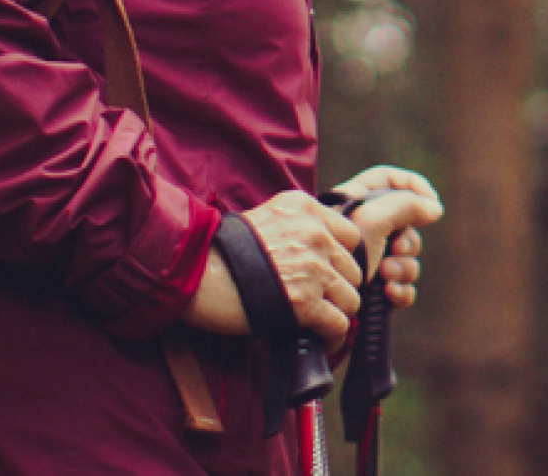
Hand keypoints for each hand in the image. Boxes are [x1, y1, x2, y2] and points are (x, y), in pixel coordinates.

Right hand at [184, 189, 370, 341]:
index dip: (340, 259)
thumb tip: (322, 256)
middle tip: (320, 302)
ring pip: (350, 299)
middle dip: (338, 289)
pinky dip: (331, 338)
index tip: (329, 274)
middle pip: (353, 270)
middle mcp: (314, 234)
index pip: (350, 236)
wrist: (194, 273)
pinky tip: (318, 339)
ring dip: (336, 314)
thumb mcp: (265, 220)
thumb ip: (297, 230)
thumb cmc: (221, 251)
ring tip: (318, 323)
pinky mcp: (305, 302)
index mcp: (305, 208)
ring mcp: (312, 267)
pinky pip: (338, 325)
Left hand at [330, 165, 442, 310]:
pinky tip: (389, 292)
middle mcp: (365, 228)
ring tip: (385, 274)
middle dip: (407, 241)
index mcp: (357, 202)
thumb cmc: (339, 251)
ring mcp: (371, 259)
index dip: (412, 184)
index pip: (387, 180)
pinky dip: (401, 290)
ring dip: (403, 268)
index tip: (430, 200)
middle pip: (407, 224)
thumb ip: (407, 206)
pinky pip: (403, 286)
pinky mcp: (375, 288)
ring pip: (407, 258)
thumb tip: (434, 208)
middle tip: (395, 249)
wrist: (319, 297)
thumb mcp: (374, 219)